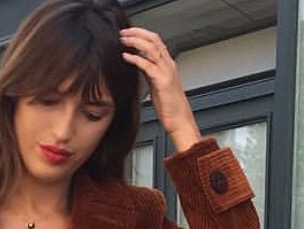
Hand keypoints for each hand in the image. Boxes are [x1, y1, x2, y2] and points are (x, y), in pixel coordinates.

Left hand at [120, 27, 200, 151]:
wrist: (179, 120)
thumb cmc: (169, 107)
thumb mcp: (157, 85)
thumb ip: (149, 72)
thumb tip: (139, 62)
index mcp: (167, 64)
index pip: (155, 40)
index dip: (141, 33)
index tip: (128, 33)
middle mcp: (168, 64)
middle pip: (153, 39)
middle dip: (137, 33)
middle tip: (123, 33)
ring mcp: (166, 72)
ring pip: (151, 48)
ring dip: (135, 42)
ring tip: (123, 40)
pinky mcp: (162, 81)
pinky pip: (147, 65)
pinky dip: (135, 59)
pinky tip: (126, 57)